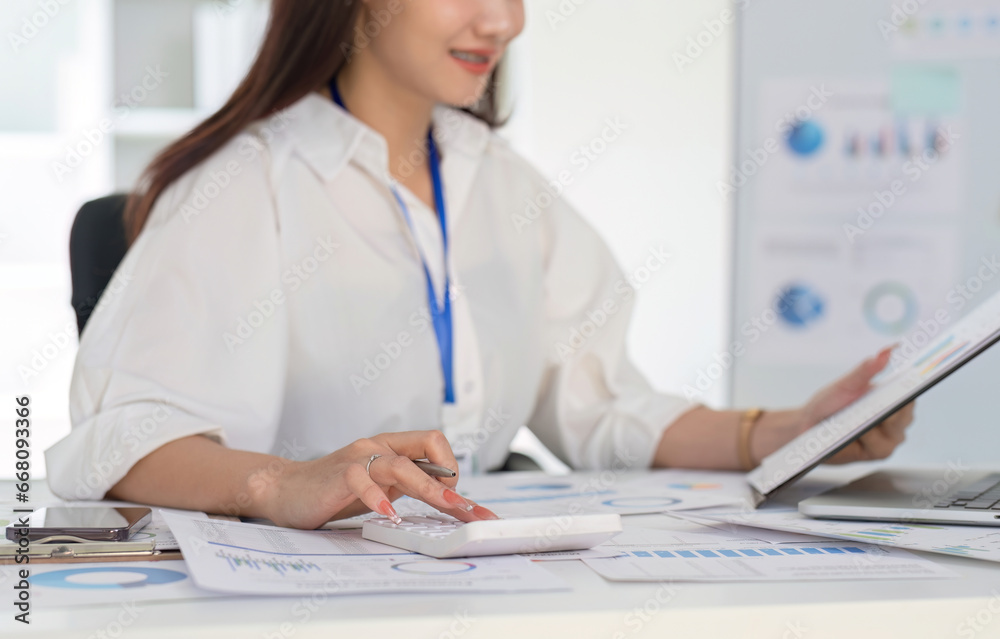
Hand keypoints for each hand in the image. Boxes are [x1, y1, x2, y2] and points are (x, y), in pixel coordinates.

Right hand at [261, 430, 497, 528]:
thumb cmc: (335, 490)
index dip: (452, 469)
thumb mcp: (380, 487)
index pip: (434, 444)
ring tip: (444, 505)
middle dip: (451, 480)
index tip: (460, 502)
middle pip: (427, 447)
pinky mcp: (339, 474)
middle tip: (467, 508)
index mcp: (392, 447)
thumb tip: (448, 502)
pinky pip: (362, 480)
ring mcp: (359, 457)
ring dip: (427, 487)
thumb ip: (408, 486)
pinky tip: (387, 514)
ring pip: (400, 463)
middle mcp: (379, 446)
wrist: (286, 489)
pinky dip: (378, 497)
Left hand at [796, 346, 915, 463]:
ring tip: (856, 419)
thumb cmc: (829, 403)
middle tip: (880, 404)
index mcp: (892, 398)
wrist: (808, 427)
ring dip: (874, 424)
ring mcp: (890, 438)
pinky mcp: (879, 453)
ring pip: (894, 431)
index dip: (914, 386)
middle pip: (905, 414)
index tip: (914, 380)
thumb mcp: (846, 384)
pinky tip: (853, 433)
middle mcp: (897, 419)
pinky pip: (879, 446)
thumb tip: (889, 349)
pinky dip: (866, 438)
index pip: (910, 391)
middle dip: (891, 408)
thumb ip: (866, 369)